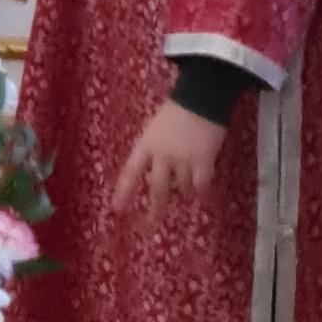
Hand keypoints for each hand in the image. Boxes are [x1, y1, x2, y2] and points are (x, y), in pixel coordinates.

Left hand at [111, 97, 224, 216]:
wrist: (201, 97)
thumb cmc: (176, 111)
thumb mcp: (155, 129)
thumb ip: (152, 150)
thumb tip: (155, 173)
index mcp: (146, 145)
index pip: (131, 172)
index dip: (124, 192)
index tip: (117, 210)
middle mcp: (162, 156)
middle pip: (157, 188)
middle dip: (155, 208)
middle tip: (152, 224)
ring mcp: (183, 159)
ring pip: (182, 188)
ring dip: (184, 193)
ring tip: (187, 192)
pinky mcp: (203, 161)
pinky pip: (201, 185)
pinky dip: (202, 193)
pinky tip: (203, 197)